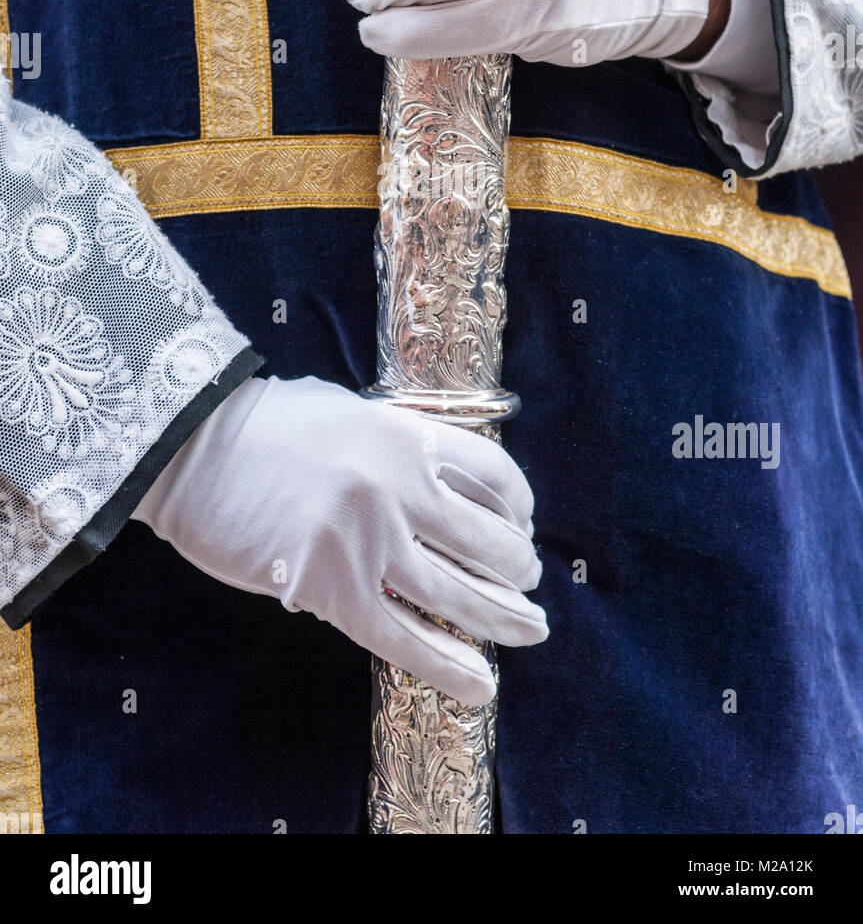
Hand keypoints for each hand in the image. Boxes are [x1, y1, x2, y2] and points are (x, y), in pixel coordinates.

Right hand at [133, 375, 546, 704]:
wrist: (190, 450)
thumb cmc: (261, 425)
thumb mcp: (346, 412)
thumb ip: (394, 442)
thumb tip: (431, 473)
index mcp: (405, 438)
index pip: (493, 475)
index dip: (518, 505)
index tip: (521, 522)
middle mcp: (399, 490)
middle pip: (487, 540)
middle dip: (517, 569)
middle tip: (525, 581)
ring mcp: (368, 543)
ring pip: (458, 595)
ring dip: (504, 618)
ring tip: (529, 629)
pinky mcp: (331, 590)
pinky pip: (403, 639)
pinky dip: (448, 667)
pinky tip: (480, 684)